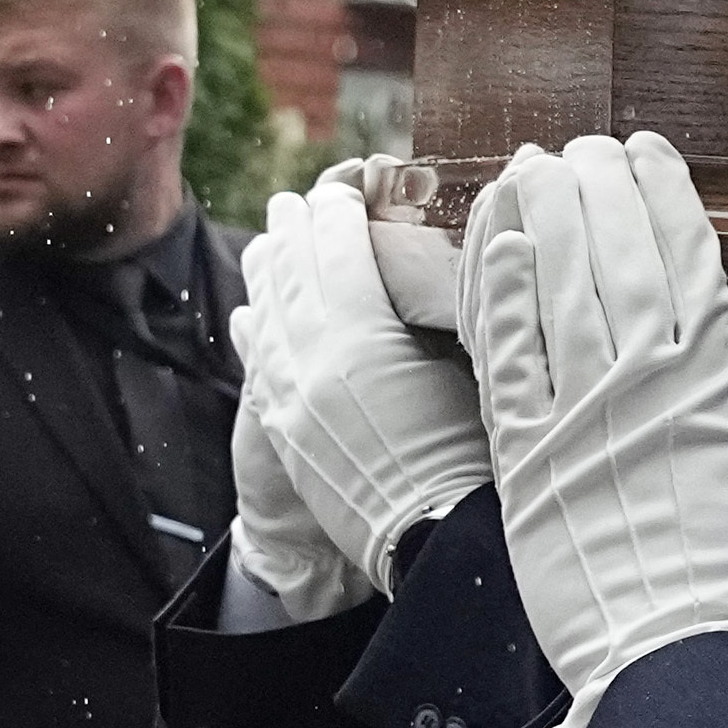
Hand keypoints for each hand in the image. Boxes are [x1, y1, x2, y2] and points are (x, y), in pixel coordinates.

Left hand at [229, 165, 491, 618]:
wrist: (433, 542)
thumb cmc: (476, 456)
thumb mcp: (473, 369)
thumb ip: (450, 307)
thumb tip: (465, 249)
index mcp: (362, 337)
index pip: (340, 250)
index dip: (341, 211)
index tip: (346, 185)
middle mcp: (312, 360)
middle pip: (296, 275)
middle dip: (296, 230)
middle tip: (297, 199)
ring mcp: (290, 396)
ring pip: (267, 314)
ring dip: (269, 271)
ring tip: (270, 239)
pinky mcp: (283, 431)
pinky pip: (258, 364)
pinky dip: (255, 329)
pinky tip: (251, 313)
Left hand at [463, 135, 727, 727]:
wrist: (670, 649)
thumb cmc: (727, 577)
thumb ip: (722, 409)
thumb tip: (711, 375)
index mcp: (715, 381)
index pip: (690, 260)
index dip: (665, 197)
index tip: (647, 154)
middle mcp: (648, 379)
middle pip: (619, 253)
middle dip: (598, 186)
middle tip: (580, 147)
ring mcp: (582, 407)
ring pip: (559, 282)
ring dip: (542, 215)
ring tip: (531, 167)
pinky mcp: (524, 444)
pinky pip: (503, 348)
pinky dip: (495, 286)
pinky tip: (489, 239)